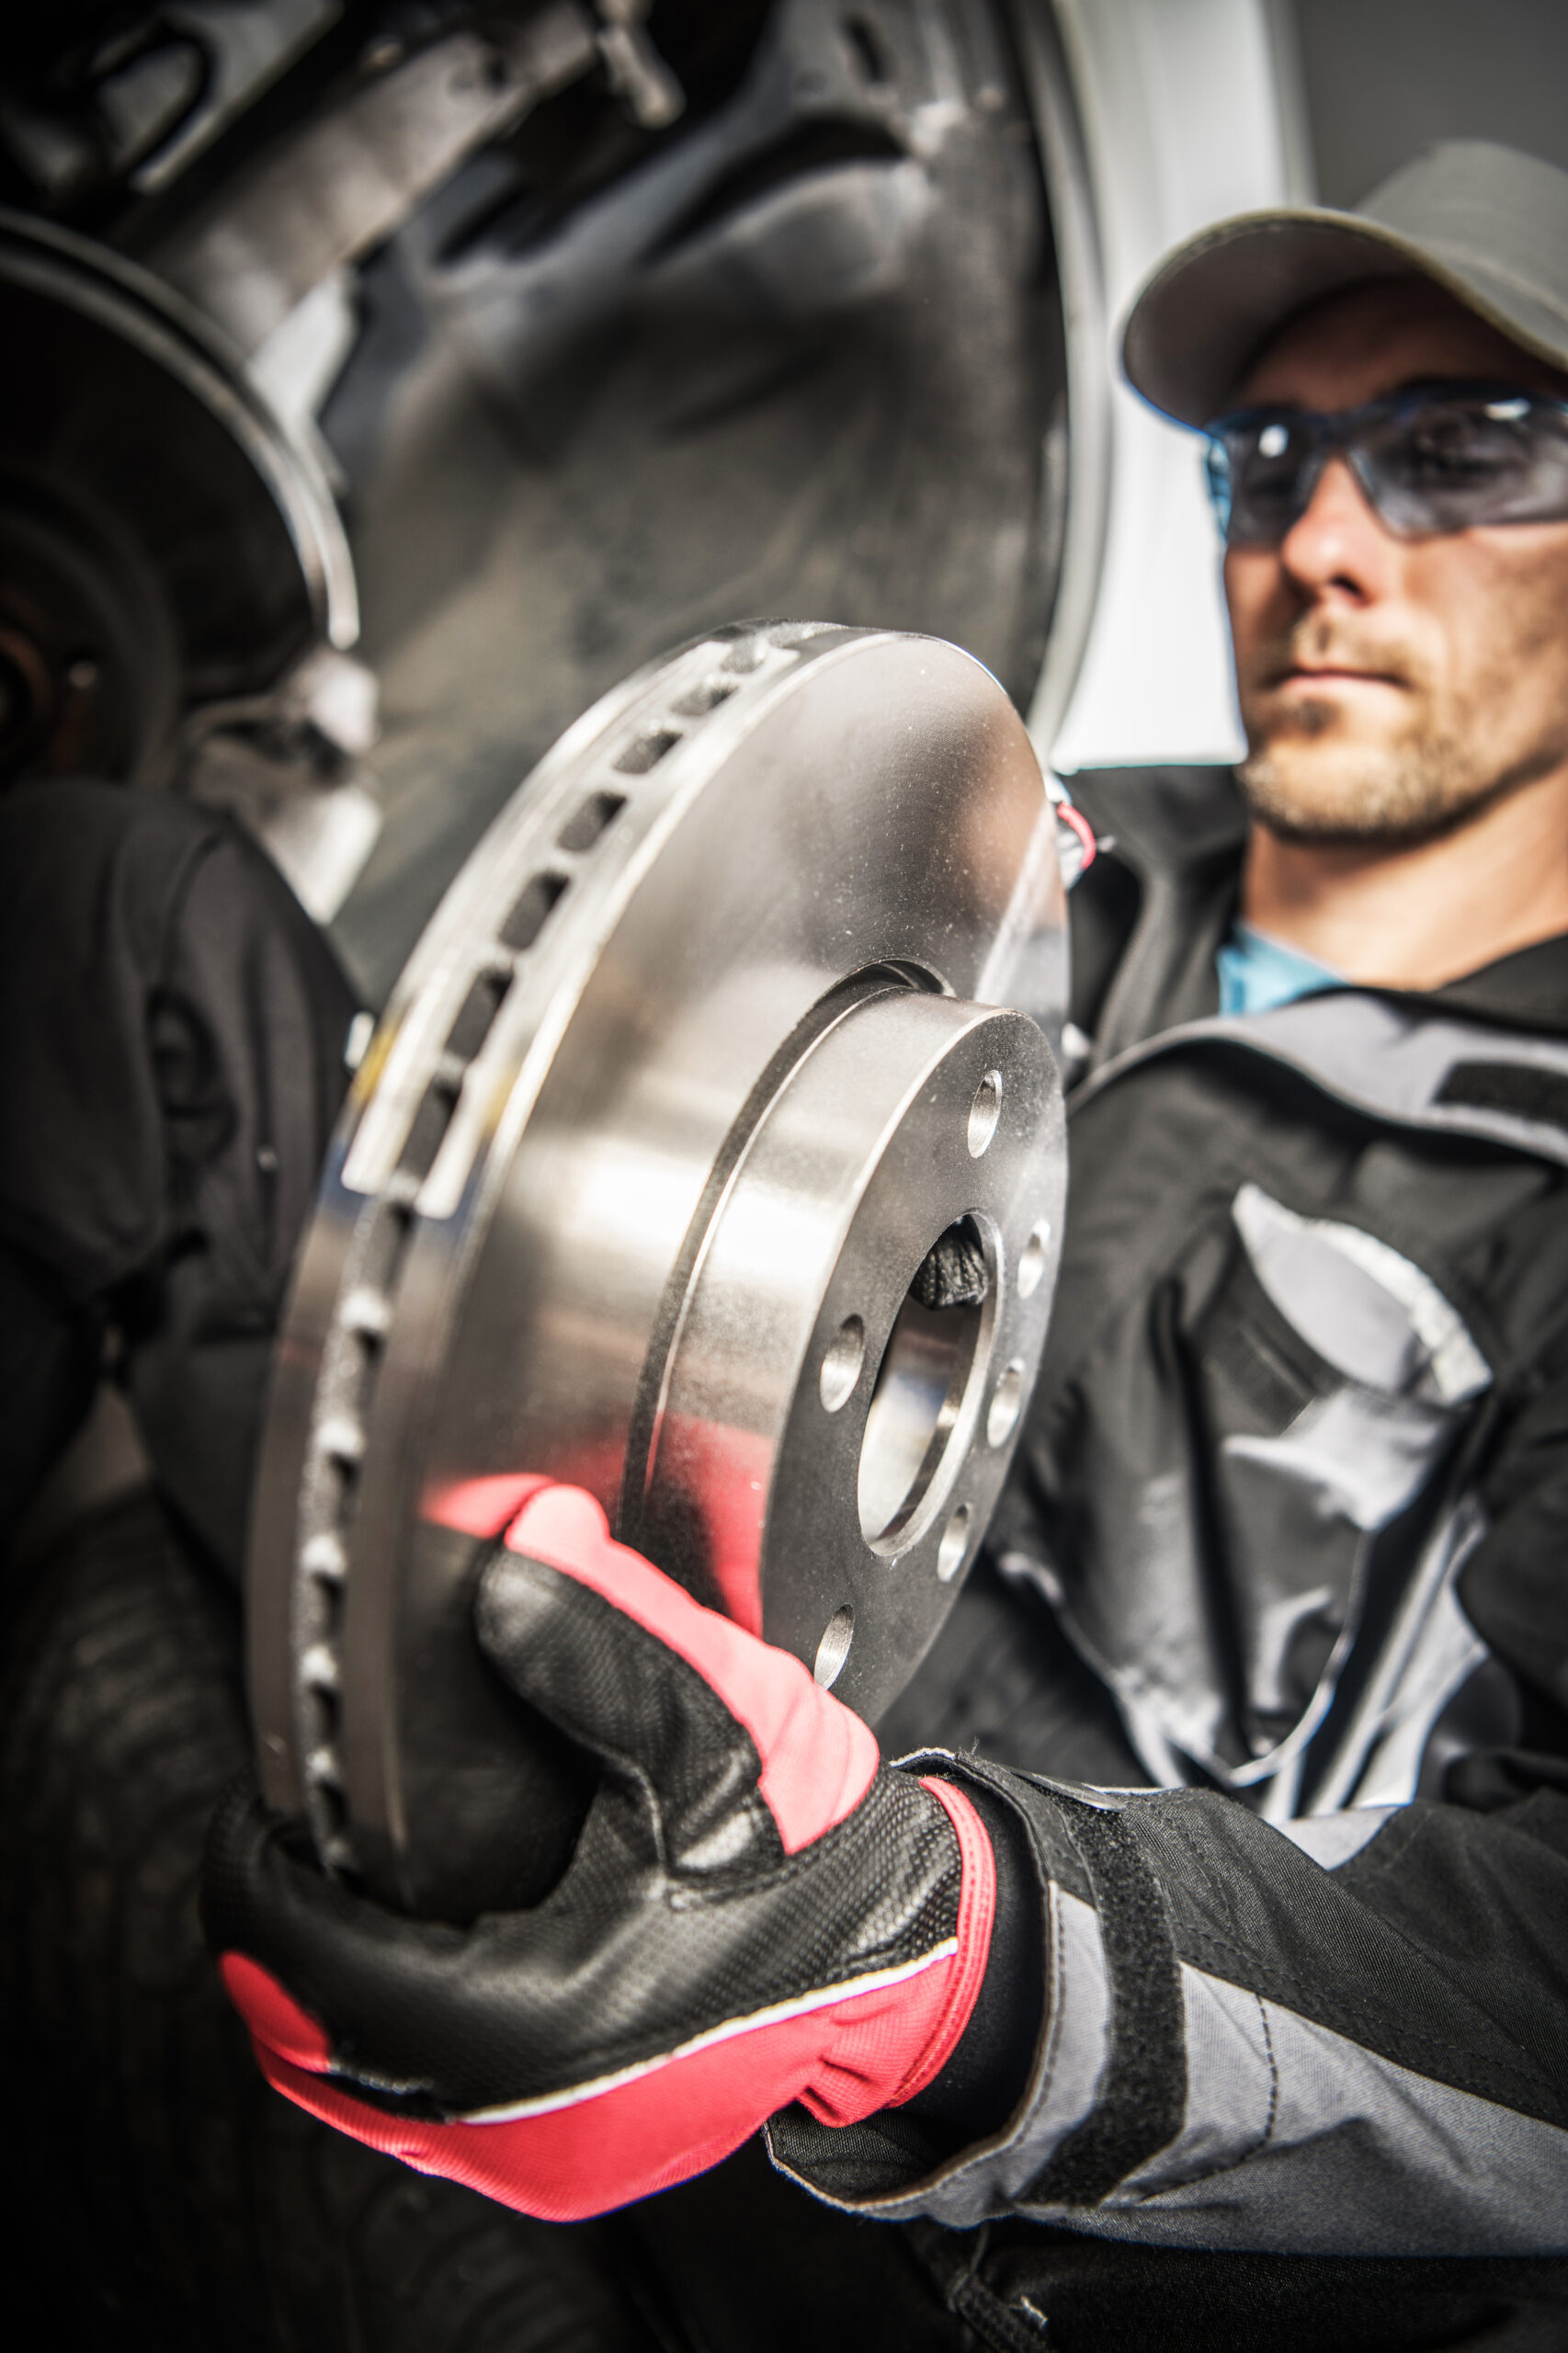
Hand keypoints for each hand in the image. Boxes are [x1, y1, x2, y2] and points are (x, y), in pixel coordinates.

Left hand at [204, 1485, 995, 2219]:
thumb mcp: (718, 1723)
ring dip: (325, 1990)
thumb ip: (605, 1637)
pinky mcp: (561, 2159)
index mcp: (538, 2016)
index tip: (260, 1808)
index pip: (311, 1965)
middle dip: (284, 1932)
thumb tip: (519, 1547)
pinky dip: (386, 2032)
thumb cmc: (818, 1859)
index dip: (259, 1876)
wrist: (900, 1958)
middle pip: (309, 2037)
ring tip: (339, 1889)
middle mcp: (523, 2119)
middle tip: (295, 1835)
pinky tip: (410, 1957)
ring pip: (354, 2085)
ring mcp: (540, 2156)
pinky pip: (416, 2108)